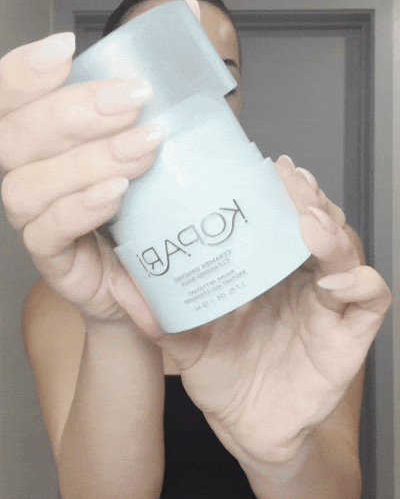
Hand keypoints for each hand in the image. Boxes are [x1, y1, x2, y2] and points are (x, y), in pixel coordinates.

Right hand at [0, 33, 167, 321]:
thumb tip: (193, 12)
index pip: (13, 102)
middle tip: (131, 100)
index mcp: (48, 145)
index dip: (26, 73)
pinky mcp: (53, 257)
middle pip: (17, 136)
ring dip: (87, 159)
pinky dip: (81, 206)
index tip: (67, 49)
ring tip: (140, 149)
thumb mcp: (158, 145)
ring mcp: (37, 220)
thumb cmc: (152, 211)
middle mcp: (33, 177)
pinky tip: (115, 194)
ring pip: (28, 183)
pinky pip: (48, 230)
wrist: (154, 279)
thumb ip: (166, 89)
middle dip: (73, 111)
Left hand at [109, 155, 390, 467]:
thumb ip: (157, 316)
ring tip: (309, 221)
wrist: (245, 424)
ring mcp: (326, 304)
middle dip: (307, 200)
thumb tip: (118, 283)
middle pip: (316, 225)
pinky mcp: (348, 336)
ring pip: (345, 253)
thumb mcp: (185, 342)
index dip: (279, 193)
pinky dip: (360, 284)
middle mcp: (299, 279)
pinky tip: (336, 279)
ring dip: (332, 233)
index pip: (280, 219)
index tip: (266, 169)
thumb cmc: (220, 373)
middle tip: (289, 181)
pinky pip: (370, 300)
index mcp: (264, 271)